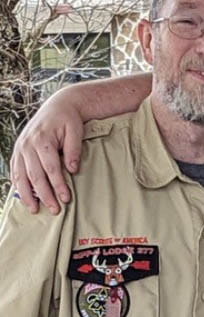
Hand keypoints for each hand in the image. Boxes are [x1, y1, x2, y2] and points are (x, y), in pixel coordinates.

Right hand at [9, 93, 84, 214]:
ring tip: (34, 209)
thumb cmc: (68, 120)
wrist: (58, 106)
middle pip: (35, 175)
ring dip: (27, 194)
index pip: (51, 168)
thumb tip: (72, 170)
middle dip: (44, 194)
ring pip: (21, 175)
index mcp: (42, 140)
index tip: (66, 199)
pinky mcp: (18, 150)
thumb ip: (73, 150)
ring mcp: (20, 147)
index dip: (58, 185)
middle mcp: (27, 145)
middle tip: (54, 210)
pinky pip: (15, 169)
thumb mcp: (75, 131)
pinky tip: (23, 195)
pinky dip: (18, 183)